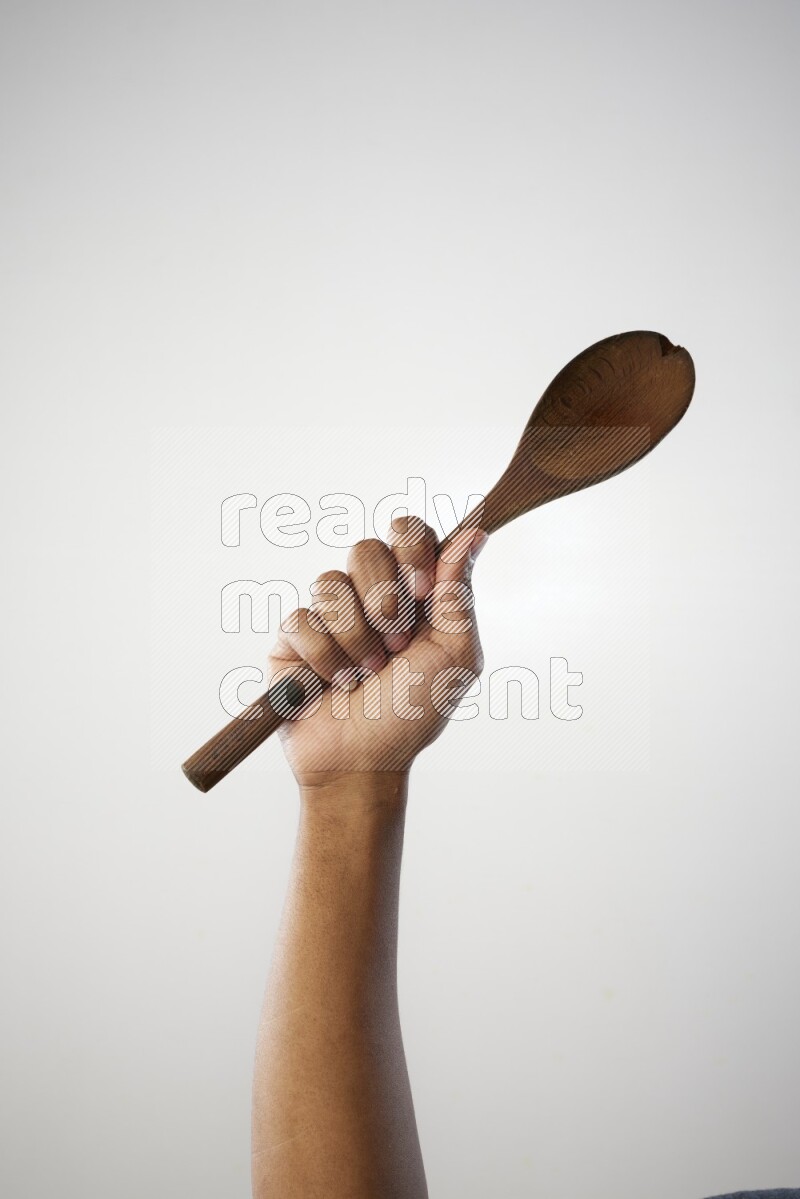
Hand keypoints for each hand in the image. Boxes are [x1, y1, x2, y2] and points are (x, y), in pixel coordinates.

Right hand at [268, 517, 486, 785]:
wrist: (362, 760)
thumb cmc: (412, 714)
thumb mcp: (455, 655)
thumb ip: (458, 592)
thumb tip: (474, 534)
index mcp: (412, 594)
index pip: (408, 533)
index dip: (412, 551)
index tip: (422, 591)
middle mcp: (369, 596)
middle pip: (365, 549)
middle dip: (384, 600)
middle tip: (395, 646)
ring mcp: (329, 615)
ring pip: (329, 583)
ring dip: (355, 638)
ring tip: (366, 675)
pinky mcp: (293, 637)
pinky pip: (301, 619)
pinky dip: (324, 658)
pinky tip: (333, 684)